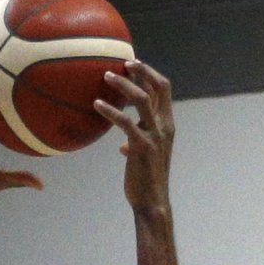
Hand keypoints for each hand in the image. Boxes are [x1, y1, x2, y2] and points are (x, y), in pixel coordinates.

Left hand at [99, 60, 176, 213]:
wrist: (152, 202)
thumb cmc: (145, 179)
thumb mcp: (144, 156)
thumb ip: (137, 143)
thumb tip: (124, 144)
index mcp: (167, 124)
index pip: (164, 89)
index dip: (150, 72)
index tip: (133, 63)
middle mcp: (164, 126)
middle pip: (157, 87)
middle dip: (140, 70)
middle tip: (121, 62)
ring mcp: (155, 136)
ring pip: (142, 99)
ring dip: (123, 85)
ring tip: (105, 77)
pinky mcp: (142, 147)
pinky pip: (125, 123)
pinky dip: (110, 111)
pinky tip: (96, 105)